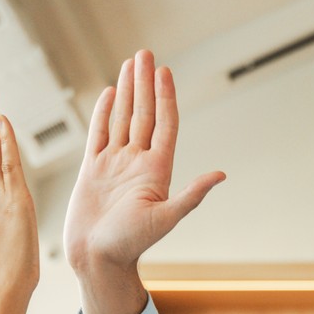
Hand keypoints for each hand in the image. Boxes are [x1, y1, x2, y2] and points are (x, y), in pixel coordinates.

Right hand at [62, 50, 224, 277]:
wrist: (97, 260)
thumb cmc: (130, 245)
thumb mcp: (165, 219)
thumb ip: (191, 195)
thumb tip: (220, 175)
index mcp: (156, 170)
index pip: (163, 124)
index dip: (165, 97)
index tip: (164, 71)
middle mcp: (137, 163)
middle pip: (143, 114)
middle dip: (144, 83)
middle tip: (145, 54)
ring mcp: (115, 164)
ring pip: (122, 119)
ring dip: (127, 91)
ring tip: (129, 65)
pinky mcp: (93, 170)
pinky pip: (99, 134)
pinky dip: (104, 113)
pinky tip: (110, 94)